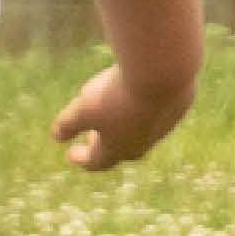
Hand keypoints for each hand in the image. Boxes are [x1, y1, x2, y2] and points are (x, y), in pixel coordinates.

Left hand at [47, 62, 191, 171]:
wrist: (162, 74)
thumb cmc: (118, 95)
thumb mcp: (84, 109)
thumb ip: (68, 124)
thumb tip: (57, 136)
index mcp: (118, 149)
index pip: (97, 161)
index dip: (82, 158)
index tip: (71, 154)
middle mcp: (143, 143)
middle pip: (121, 150)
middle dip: (104, 144)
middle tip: (92, 137)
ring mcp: (163, 126)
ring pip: (142, 130)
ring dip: (126, 125)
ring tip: (115, 114)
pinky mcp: (177, 107)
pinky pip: (158, 111)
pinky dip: (145, 107)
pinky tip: (141, 94)